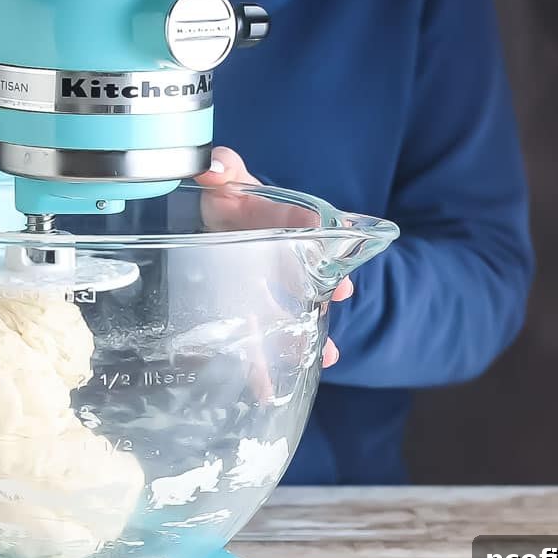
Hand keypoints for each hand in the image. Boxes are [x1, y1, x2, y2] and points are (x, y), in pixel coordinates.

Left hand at [194, 147, 351, 367]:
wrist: (214, 226)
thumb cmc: (228, 201)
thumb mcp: (226, 181)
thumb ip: (221, 168)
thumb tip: (213, 167)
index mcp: (281, 222)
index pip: (305, 222)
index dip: (322, 227)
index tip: (337, 229)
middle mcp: (283, 258)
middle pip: (309, 275)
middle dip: (328, 285)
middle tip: (344, 292)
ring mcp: (270, 290)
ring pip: (294, 314)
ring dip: (310, 333)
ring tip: (327, 354)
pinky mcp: (250, 314)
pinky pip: (261, 342)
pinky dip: (265, 366)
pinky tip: (270, 390)